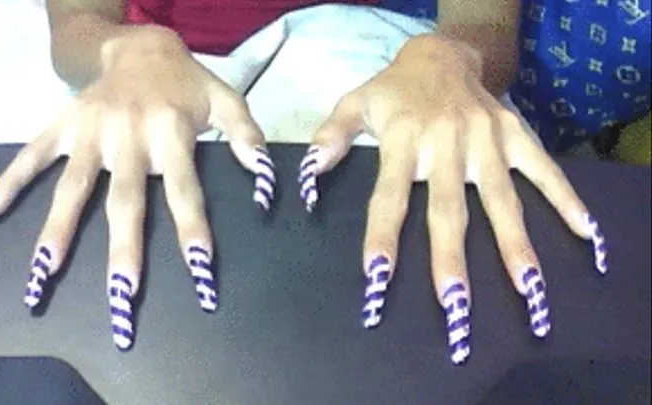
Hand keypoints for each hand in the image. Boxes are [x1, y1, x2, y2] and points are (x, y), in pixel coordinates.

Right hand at [0, 27, 275, 350]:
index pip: (185, 190)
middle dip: (124, 249)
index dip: (192, 230)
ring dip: (60, 229)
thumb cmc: (187, 83)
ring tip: (45, 272)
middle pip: (125, 200)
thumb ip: (247, 138)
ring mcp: (90, 132)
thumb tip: (266, 186)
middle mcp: (129, 136)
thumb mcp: (226, 100)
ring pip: (74, 186)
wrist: (138, 44)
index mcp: (172, 133)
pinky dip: (9, 183)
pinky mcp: (62, 125)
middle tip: (120, 297)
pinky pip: (32, 155)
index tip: (199, 272)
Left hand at [299, 34, 606, 364]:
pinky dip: (565, 199)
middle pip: (448, 208)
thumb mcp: (355, 103)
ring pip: (500, 198)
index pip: (390, 195)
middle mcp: (447, 142)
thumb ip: (331, 138)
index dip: (383, 236)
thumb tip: (308, 176)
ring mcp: (487, 139)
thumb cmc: (394, 90)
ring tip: (527, 288)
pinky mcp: (515, 134)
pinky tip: (585, 233)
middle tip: (455, 306)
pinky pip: (543, 169)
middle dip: (451, 259)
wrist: (443, 53)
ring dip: (513, 244)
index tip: (377, 278)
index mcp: (403, 138)